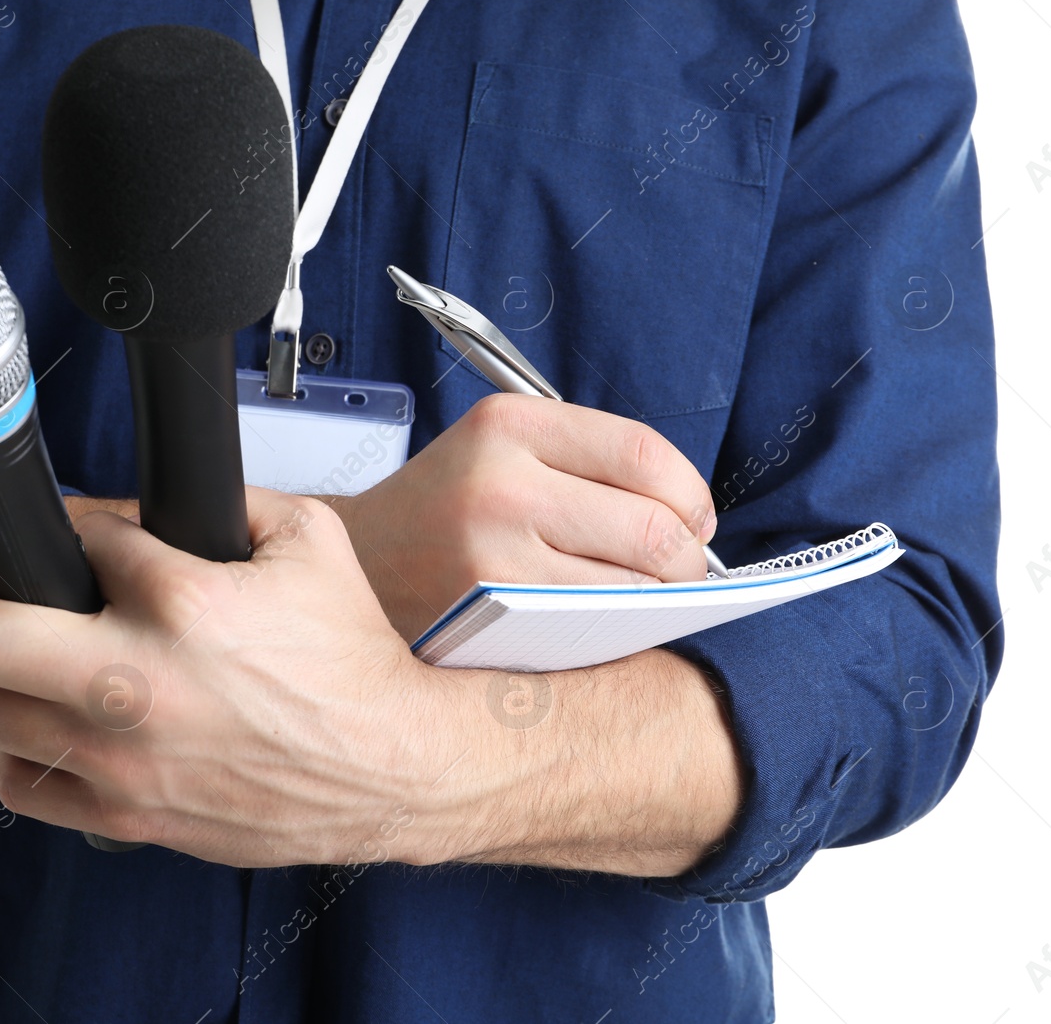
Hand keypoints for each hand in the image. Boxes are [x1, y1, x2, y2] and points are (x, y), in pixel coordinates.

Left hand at [0, 488, 467, 867]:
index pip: (77, 537)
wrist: (391, 767)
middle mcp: (138, 683)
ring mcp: (123, 758)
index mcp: (184, 602)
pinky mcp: (126, 815)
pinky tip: (57, 728)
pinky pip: (20, 785)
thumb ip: (227, 502)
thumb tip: (144, 504)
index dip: (76, 529)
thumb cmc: (352, 662)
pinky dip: (25, 752)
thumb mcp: (310, 539)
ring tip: (28, 662)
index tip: (83, 541)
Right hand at [331, 394, 717, 640]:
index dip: (689, 493)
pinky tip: (599, 618)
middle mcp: (502, 483)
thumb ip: (585, 465)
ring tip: (636, 596)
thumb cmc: (443, 509)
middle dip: (686, 557)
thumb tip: (691, 520)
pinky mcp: (493, 612)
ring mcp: (496, 553)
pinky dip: (616, 626)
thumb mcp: (498, 450)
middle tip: (681, 570)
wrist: (356, 560)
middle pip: (651, 524)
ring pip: (631, 583)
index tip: (694, 519)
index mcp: (509, 424)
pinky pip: (594, 624)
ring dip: (654, 598)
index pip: (642, 451)